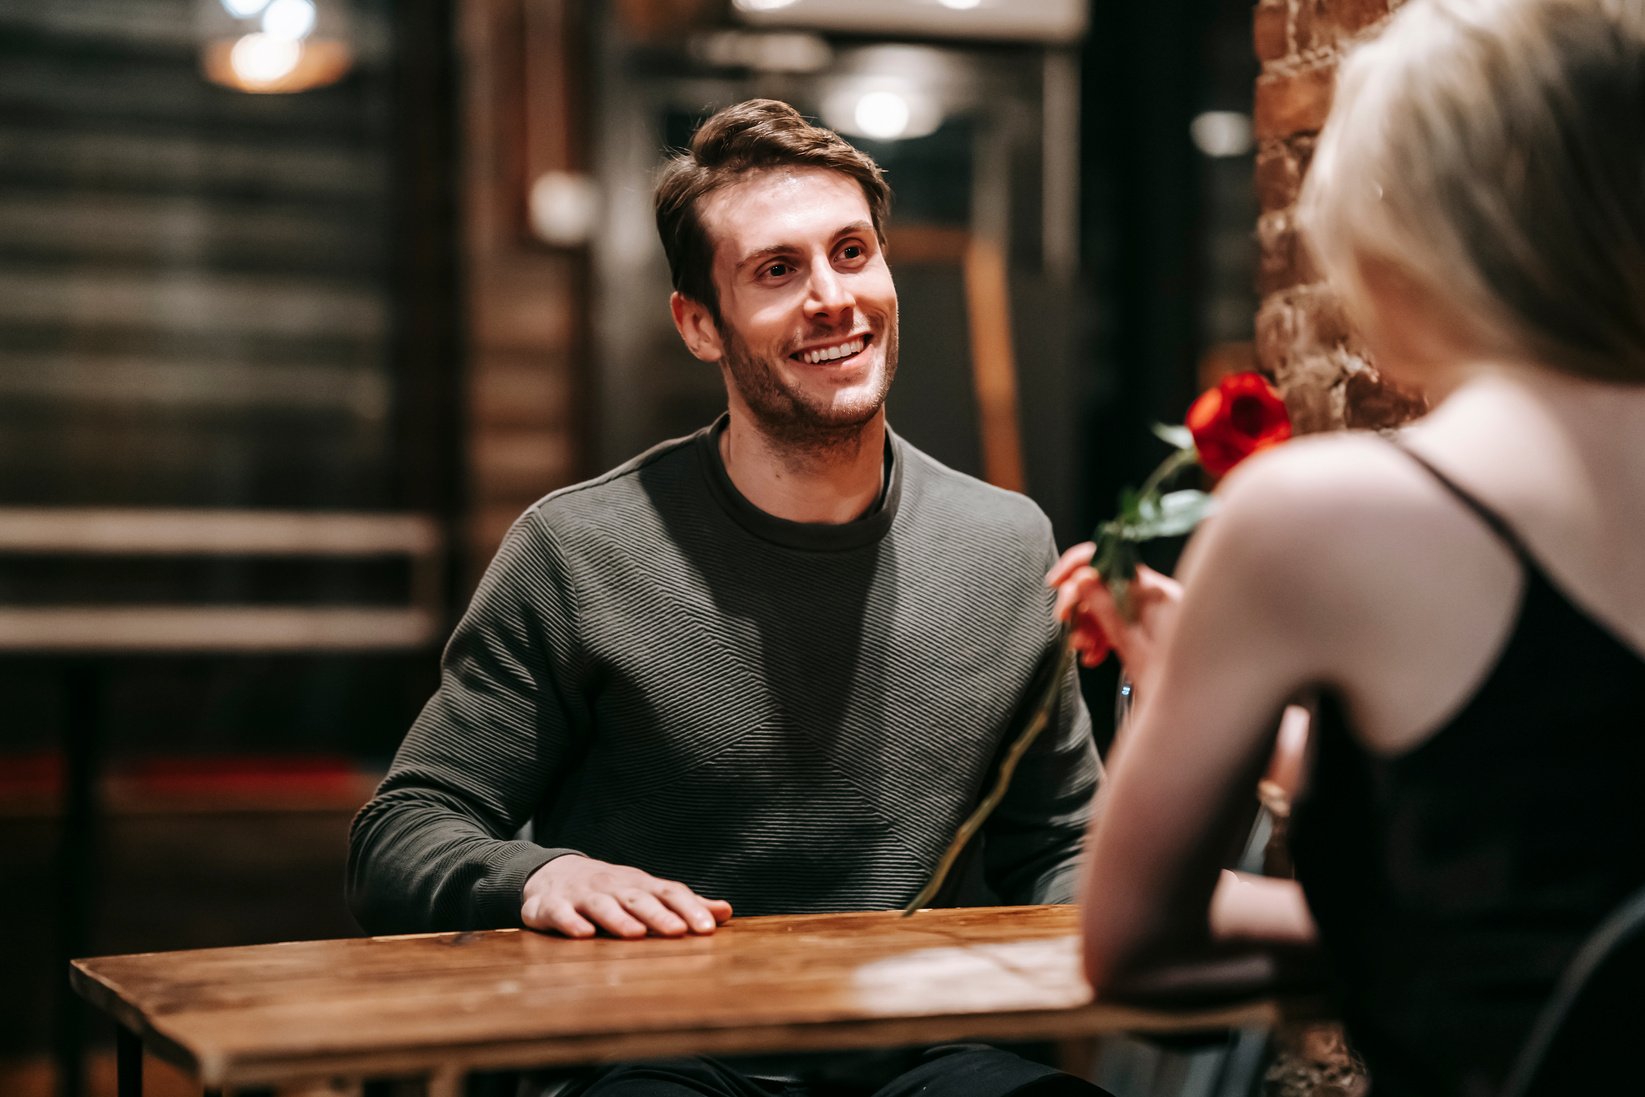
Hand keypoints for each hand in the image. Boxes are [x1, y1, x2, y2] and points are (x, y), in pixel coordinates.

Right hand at [521, 855, 732, 938]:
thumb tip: (725, 911)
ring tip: (635, 934)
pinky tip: (583, 934)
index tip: (708, 929)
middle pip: (638, 899)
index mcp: (639, 885)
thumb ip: (684, 904)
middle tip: (679, 931)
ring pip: (601, 905)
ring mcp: (582, 895)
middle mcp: (613, 887)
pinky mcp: (552, 906)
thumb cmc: (611, 890)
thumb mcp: (646, 892)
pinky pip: (561, 913)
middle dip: (658, 915)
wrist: (552, 874)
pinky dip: (571, 922)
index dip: (688, 908)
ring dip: (618, 919)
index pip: (668, 892)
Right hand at [1046, 544, 1182, 693]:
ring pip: (1104, 603)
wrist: (1195, 706)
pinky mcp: (1144, 625)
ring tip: (1084, 649)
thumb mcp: (1132, 646)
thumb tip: (1082, 578)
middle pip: (1103, 581)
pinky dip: (1098, 634)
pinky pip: (1114, 619)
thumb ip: (1107, 610)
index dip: (1079, 565)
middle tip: (1065, 624)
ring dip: (1086, 624)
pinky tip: (1095, 655)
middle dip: (1078, 603)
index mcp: (1155, 593)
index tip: (1056, 582)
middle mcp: (1153, 595)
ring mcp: (1148, 610)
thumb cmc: (1170, 680)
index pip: (1112, 560)